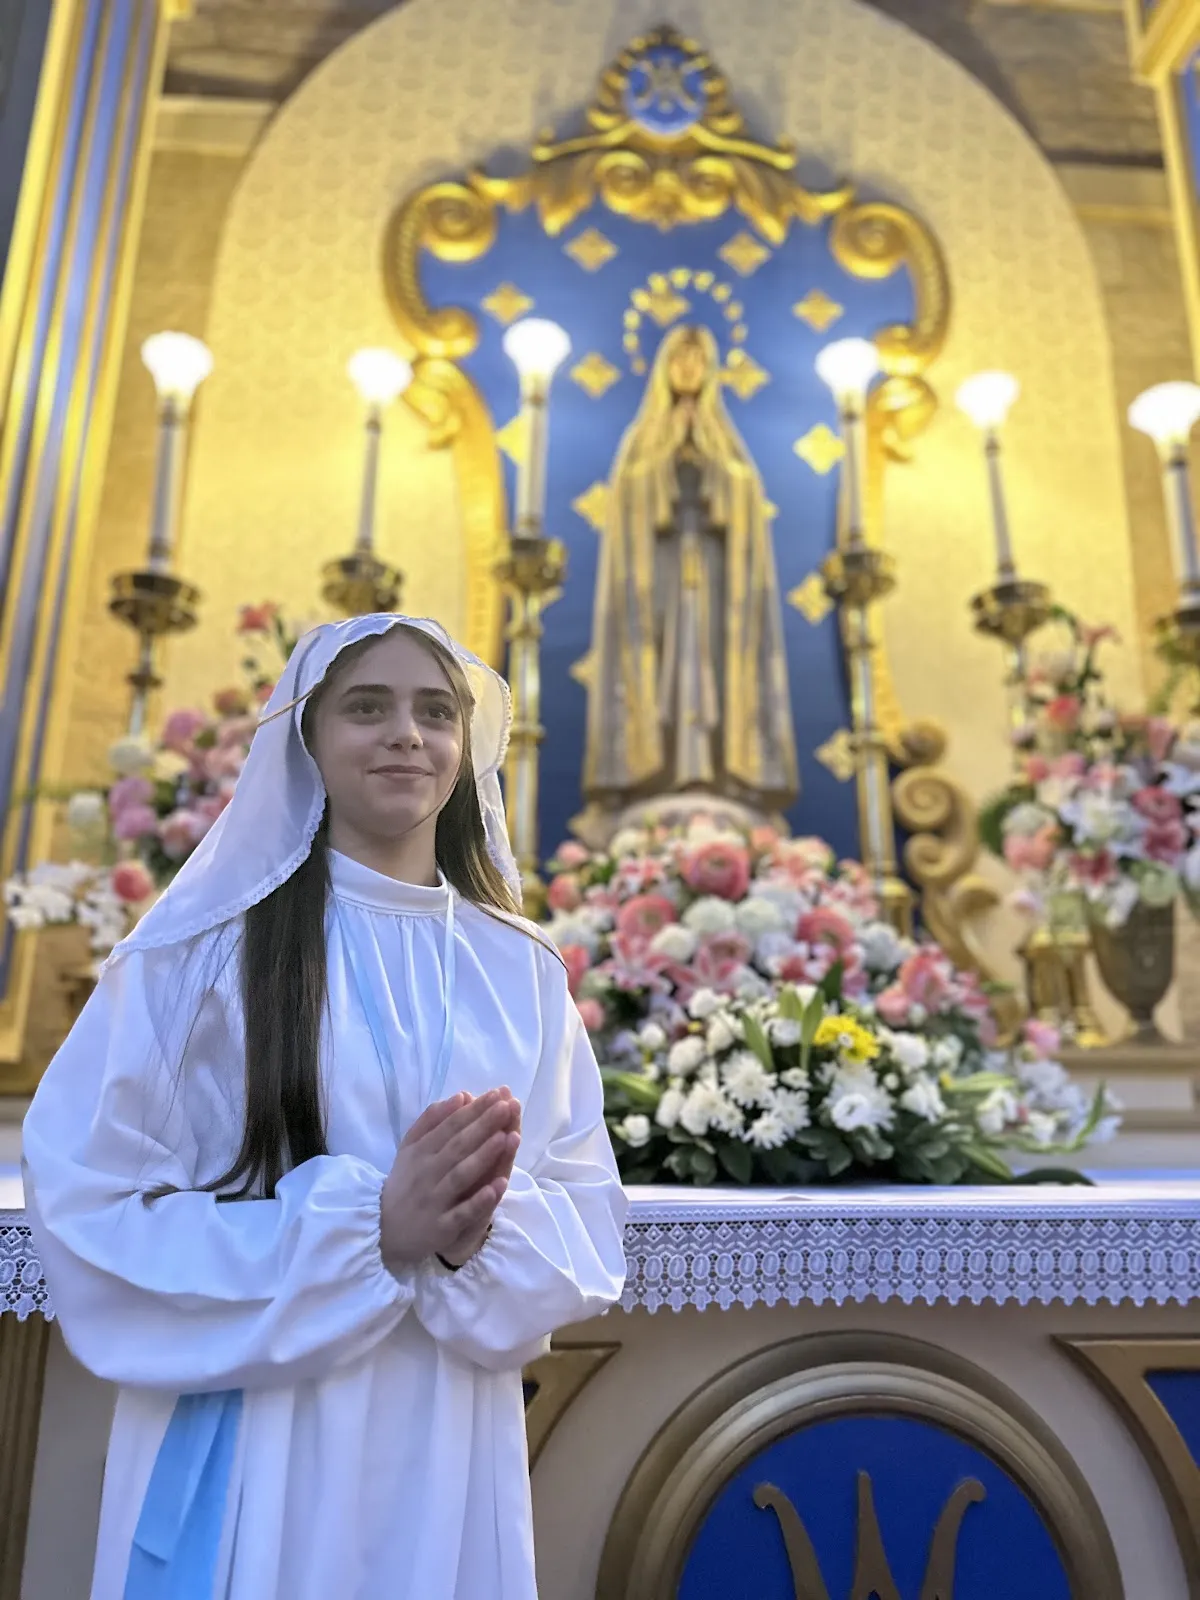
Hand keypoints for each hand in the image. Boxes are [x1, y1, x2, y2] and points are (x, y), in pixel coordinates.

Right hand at [379, 1089, 519, 1272]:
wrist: (383, 1230)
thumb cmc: (406, 1183)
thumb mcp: (409, 1149)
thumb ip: (431, 1121)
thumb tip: (460, 1096)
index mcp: (420, 1152)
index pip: (450, 1127)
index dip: (473, 1110)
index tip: (497, 1094)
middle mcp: (426, 1174)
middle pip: (457, 1147)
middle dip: (483, 1126)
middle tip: (507, 1106)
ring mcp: (434, 1201)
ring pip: (461, 1176)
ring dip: (483, 1156)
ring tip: (506, 1137)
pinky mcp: (441, 1228)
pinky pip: (462, 1213)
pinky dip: (480, 1200)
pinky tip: (499, 1185)